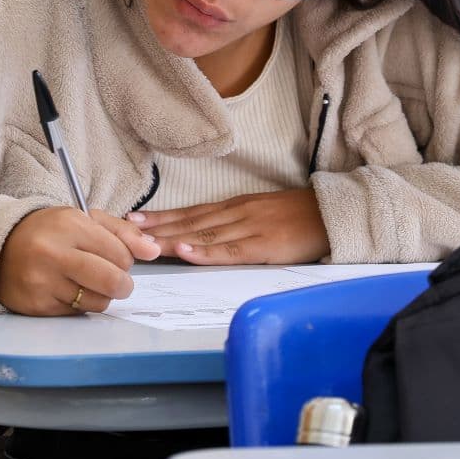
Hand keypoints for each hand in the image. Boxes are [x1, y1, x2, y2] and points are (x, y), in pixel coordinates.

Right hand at [0, 207, 161, 315]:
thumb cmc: (49, 232)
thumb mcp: (83, 220)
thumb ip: (122, 232)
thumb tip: (154, 250)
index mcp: (69, 225)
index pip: (120, 252)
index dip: (126, 259)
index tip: (117, 258)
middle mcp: (54, 253)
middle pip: (112, 280)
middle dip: (123, 284)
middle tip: (119, 282)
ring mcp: (43, 282)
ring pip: (97, 302)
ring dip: (102, 296)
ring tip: (90, 284)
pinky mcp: (37, 306)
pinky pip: (76, 313)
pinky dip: (80, 305)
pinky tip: (68, 291)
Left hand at [125, 188, 329, 264]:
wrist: (335, 213)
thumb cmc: (301, 217)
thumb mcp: (264, 213)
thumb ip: (238, 223)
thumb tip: (208, 234)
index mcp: (236, 206)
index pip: (191, 212)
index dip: (162, 216)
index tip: (134, 219)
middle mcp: (237, 213)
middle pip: (189, 222)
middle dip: (155, 227)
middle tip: (123, 231)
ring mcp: (249, 228)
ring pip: (201, 235)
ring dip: (169, 239)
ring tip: (141, 242)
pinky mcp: (264, 245)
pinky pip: (229, 250)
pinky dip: (204, 252)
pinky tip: (183, 251)